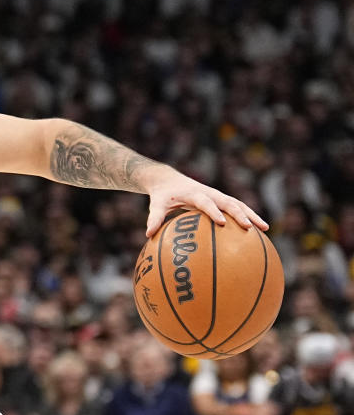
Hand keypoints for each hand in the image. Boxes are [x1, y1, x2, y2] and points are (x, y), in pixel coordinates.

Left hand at [145, 169, 267, 236]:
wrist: (169, 180)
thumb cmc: (162, 195)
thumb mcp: (156, 204)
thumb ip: (154, 218)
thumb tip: (148, 234)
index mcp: (195, 193)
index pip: (206, 202)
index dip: (213, 211)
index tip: (221, 222)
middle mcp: (210, 193)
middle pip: (229, 202)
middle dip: (240, 214)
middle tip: (250, 228)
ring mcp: (218, 196)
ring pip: (239, 205)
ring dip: (252, 215)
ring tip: (265, 229)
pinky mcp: (221, 200)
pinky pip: (237, 209)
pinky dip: (248, 217)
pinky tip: (257, 232)